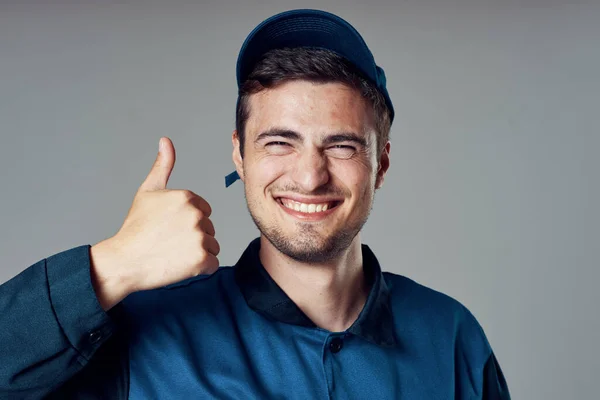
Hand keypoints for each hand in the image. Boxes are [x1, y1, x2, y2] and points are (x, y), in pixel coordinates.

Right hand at [90, 137, 219, 309]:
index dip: (187, 222)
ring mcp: (200, 237)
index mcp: (187, 197)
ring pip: (212, 245)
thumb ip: (162, 166)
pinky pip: (213, 263)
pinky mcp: (202, 260)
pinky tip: (180, 265)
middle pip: (209, 228)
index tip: (168, 228)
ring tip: (173, 253)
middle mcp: (196, 215)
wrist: (124, 262)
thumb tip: (166, 141)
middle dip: (192, 237)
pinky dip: (200, 268)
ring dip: (197, 253)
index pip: (204, 211)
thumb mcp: (147, 192)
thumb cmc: (135, 228)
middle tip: (168, 242)